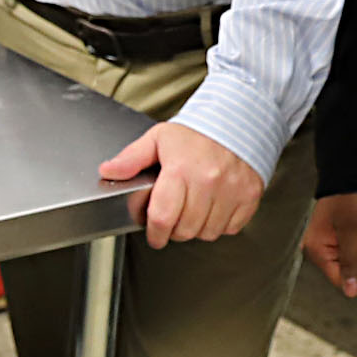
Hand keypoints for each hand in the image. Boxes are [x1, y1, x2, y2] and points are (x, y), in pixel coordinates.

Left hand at [97, 122, 265, 248]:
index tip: (154, 235)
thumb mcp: (157, 139)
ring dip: (197, 228)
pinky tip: (213, 208)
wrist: (236, 120)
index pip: (162, 218)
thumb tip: (107, 171)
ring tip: (193, 211)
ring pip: (208, 232)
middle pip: (185, 229)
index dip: (155, 233)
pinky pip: (231, 227)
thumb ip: (131, 159)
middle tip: (173, 218)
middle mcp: (208, 182)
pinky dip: (221, 224)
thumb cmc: (195, 133)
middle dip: (174, 230)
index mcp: (180, 170)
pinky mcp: (249, 195)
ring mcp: (231, 190)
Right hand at [302, 191, 356, 297]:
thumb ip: (350, 261)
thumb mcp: (351, 230)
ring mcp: (324, 243)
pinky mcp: (332, 237)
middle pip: (341, 271)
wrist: (346, 175)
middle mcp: (316, 249)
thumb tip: (351, 292)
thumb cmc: (347, 198)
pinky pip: (346, 252)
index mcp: (315, 249)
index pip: (338, 279)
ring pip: (346, 262)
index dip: (356, 276)